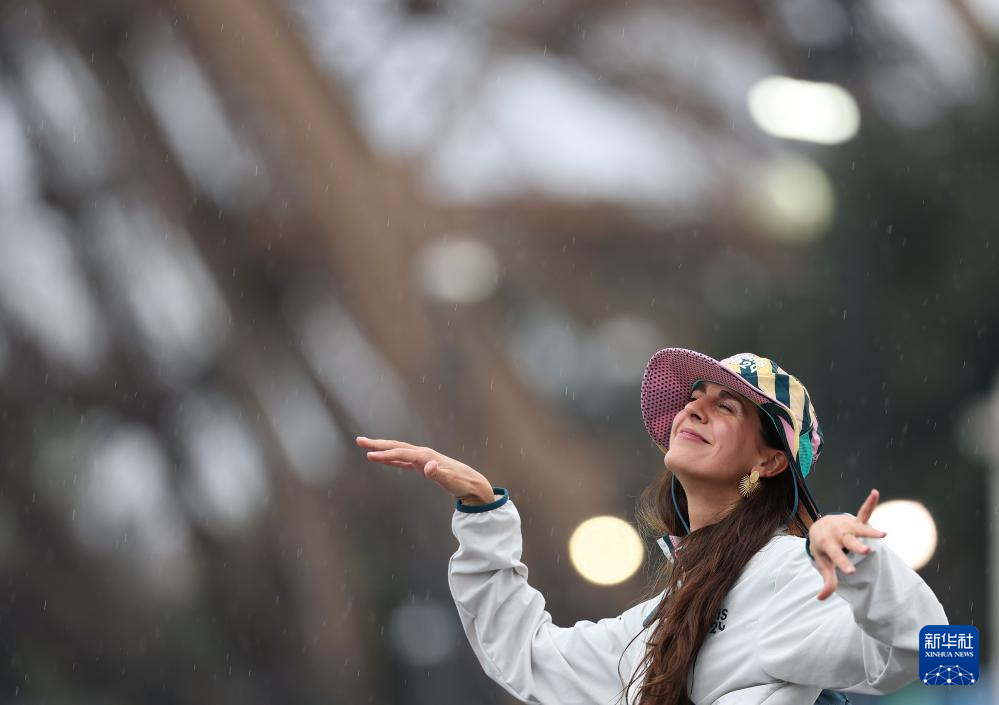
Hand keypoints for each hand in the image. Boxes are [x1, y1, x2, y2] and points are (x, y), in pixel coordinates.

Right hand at [356, 436, 494, 503]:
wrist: (472, 484)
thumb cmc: (462, 482)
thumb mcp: (451, 480)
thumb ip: (439, 473)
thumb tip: (428, 467)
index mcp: (427, 456)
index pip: (402, 454)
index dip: (386, 455)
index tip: (370, 455)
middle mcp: (423, 454)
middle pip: (396, 447)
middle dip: (378, 444)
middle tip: (359, 440)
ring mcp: (422, 459)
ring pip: (398, 451)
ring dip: (382, 449)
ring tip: (366, 447)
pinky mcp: (422, 466)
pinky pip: (403, 460)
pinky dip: (391, 459)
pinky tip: (383, 460)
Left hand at [808, 489, 887, 600]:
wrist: (818, 526)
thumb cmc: (822, 548)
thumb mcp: (822, 562)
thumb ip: (827, 580)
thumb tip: (821, 598)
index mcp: (828, 545)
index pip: (837, 556)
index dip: (843, 564)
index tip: (850, 572)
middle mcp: (838, 533)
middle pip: (849, 541)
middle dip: (857, 546)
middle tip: (867, 551)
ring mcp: (847, 525)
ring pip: (859, 528)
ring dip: (870, 531)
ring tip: (883, 535)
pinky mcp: (855, 520)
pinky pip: (864, 511)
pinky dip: (869, 502)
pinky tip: (875, 493)